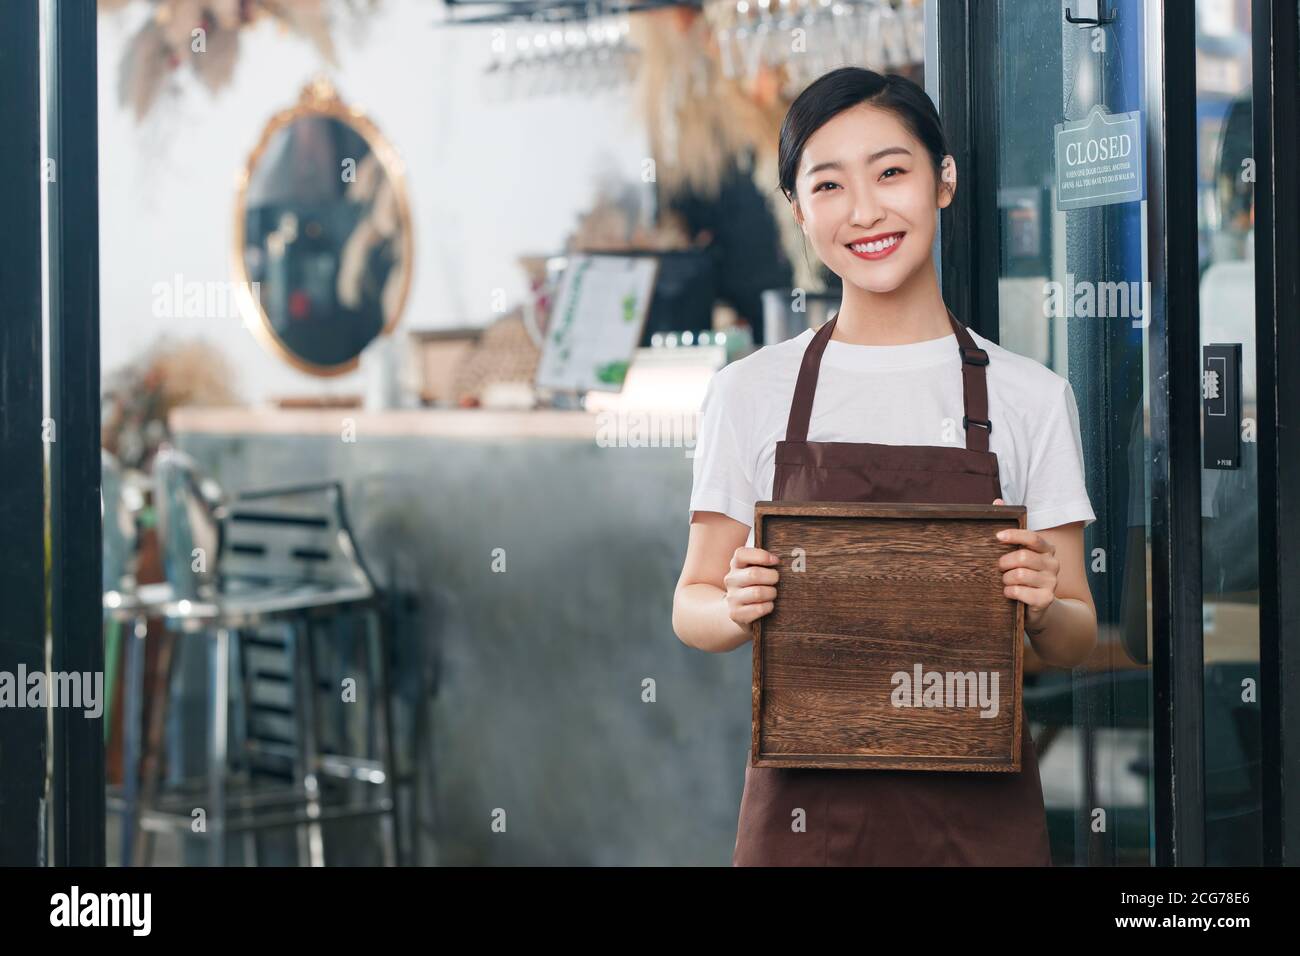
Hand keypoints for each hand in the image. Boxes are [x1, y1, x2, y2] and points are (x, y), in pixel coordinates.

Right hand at [724, 547, 779, 628]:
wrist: (738, 609)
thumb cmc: (755, 585)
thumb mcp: (756, 570)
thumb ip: (765, 562)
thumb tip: (780, 560)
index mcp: (736, 564)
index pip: (742, 554)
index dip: (761, 556)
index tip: (776, 561)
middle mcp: (731, 579)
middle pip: (753, 574)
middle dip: (772, 577)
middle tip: (776, 580)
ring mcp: (732, 597)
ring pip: (757, 592)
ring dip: (771, 593)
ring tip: (772, 594)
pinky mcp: (735, 613)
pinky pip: (759, 609)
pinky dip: (768, 607)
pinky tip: (768, 605)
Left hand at [991, 498, 1057, 631]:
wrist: (1039, 608)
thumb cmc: (1024, 576)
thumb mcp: (1018, 553)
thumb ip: (1010, 528)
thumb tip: (998, 501)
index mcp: (1047, 549)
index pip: (1032, 537)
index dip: (1014, 535)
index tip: (997, 537)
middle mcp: (1053, 563)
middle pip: (1023, 557)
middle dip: (1004, 562)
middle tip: (998, 568)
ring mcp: (1052, 582)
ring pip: (1020, 575)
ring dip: (1005, 579)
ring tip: (1005, 581)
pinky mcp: (1046, 599)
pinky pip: (1021, 592)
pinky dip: (1009, 592)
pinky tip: (1008, 593)